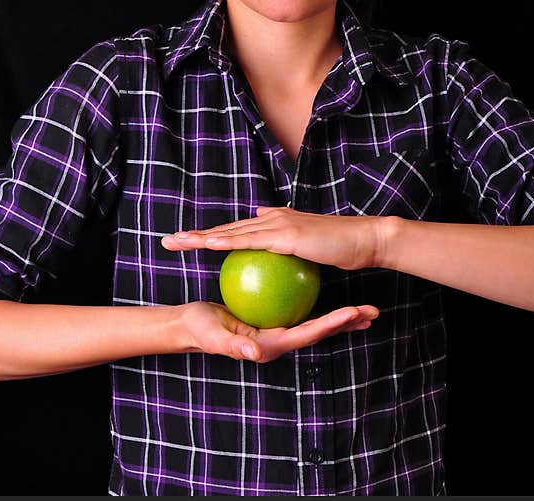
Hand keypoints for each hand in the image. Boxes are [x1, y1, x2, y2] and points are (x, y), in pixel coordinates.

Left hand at [161, 207, 392, 269]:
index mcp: (277, 222)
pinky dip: (226, 242)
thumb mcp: (312, 248)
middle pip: (226, 228)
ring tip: (176, 243)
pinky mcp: (285, 235)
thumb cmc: (343, 248)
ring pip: (231, 232)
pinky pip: (249, 241)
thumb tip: (274, 240)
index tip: (191, 243)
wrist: (364, 240)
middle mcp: (273, 218)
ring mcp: (278, 224)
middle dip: (195, 234)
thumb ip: (291, 246)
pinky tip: (207, 246)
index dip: (214, 236)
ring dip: (201, 237)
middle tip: (169, 241)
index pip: (239, 231)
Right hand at [175, 301, 378, 362]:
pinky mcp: (276, 320)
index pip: (307, 334)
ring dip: (341, 317)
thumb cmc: (202, 331)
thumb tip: (257, 353)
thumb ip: (235, 346)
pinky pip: (302, 311)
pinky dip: (319, 303)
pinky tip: (329, 287)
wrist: (192, 326)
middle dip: (347, 323)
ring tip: (365, 307)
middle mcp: (281, 340)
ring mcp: (280, 331)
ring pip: (316, 322)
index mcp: (272, 345)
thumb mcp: (215, 337)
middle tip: (372, 311)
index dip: (330, 324)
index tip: (352, 312)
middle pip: (320, 331)